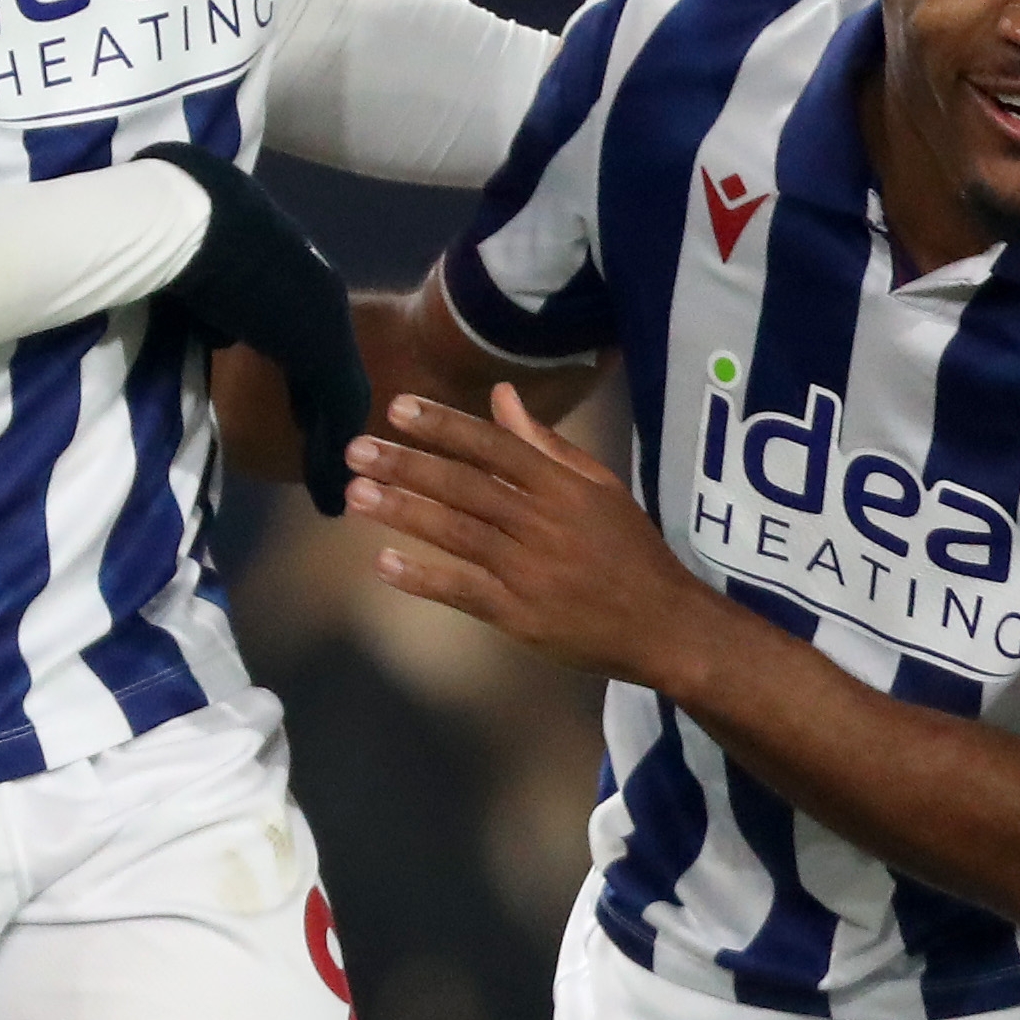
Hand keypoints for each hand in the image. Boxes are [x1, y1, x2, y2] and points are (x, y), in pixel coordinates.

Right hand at [140, 142, 366, 513]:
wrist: (194, 216)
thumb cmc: (179, 235)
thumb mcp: (202, 279)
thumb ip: (213, 307)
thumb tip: (211, 332)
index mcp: (292, 272)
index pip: (309, 341)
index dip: (305, 382)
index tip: (298, 416)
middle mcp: (319, 294)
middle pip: (333, 372)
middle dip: (328, 417)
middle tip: (328, 461)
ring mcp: (326, 319)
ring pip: (342, 397)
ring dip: (337, 446)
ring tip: (334, 490)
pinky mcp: (321, 345)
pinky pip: (335, 412)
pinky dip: (332, 456)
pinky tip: (329, 492)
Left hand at [344, 386, 720, 683]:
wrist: (664, 624)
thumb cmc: (629, 550)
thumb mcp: (598, 487)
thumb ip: (546, 444)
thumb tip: (502, 396)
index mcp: (563, 486)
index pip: (494, 445)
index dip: (445, 425)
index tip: (397, 407)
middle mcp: (542, 522)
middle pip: (466, 486)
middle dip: (408, 465)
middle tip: (356, 449)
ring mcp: (529, 571)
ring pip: (457, 533)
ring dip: (404, 512)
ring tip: (355, 494)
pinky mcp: (519, 616)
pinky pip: (463, 591)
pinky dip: (423, 577)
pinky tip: (383, 563)